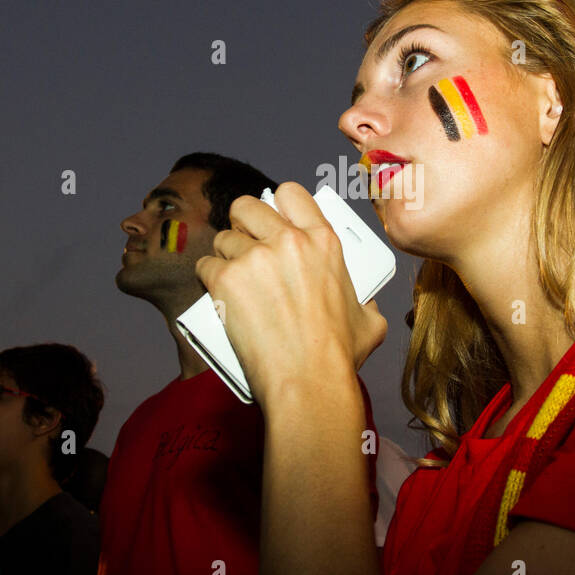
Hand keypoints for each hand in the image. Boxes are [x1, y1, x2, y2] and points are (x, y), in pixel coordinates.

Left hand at [195, 182, 386, 409]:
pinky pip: (205, 266)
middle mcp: (289, 241)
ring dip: (225, 256)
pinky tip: (220, 296)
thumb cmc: (338, 356)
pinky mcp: (227, 280)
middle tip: (245, 246)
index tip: (272, 220)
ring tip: (234, 281)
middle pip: (247, 206)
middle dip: (242, 223)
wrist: (308, 381)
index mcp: (324, 241)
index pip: (291, 194)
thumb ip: (363, 300)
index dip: (277, 204)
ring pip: (223, 238)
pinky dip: (209, 280)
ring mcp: (255, 258)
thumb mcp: (369, 319)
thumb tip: (363, 304)